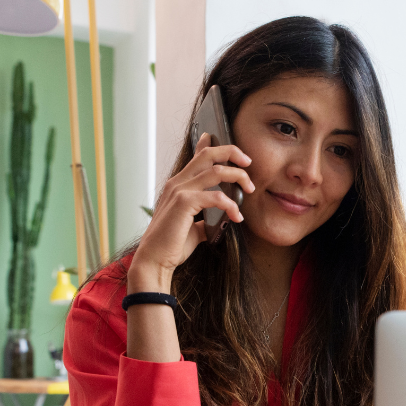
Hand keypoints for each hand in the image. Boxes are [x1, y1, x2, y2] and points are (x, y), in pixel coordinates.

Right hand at [129, 133, 253, 291]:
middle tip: (249, 163)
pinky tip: (237, 217)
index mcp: (178, 185)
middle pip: (208, 154)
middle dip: (232, 152)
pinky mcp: (184, 203)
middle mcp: (177, 183)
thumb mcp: (192, 228)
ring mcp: (179, 191)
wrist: (154, 261)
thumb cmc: (171, 246)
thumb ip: (203, 219)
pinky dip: (231, 205)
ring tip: (250, 189)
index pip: (197, 156)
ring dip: (238, 177)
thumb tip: (220, 221)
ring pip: (216, 170)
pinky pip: (216, 196)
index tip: (231, 146)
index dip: (212, 144)